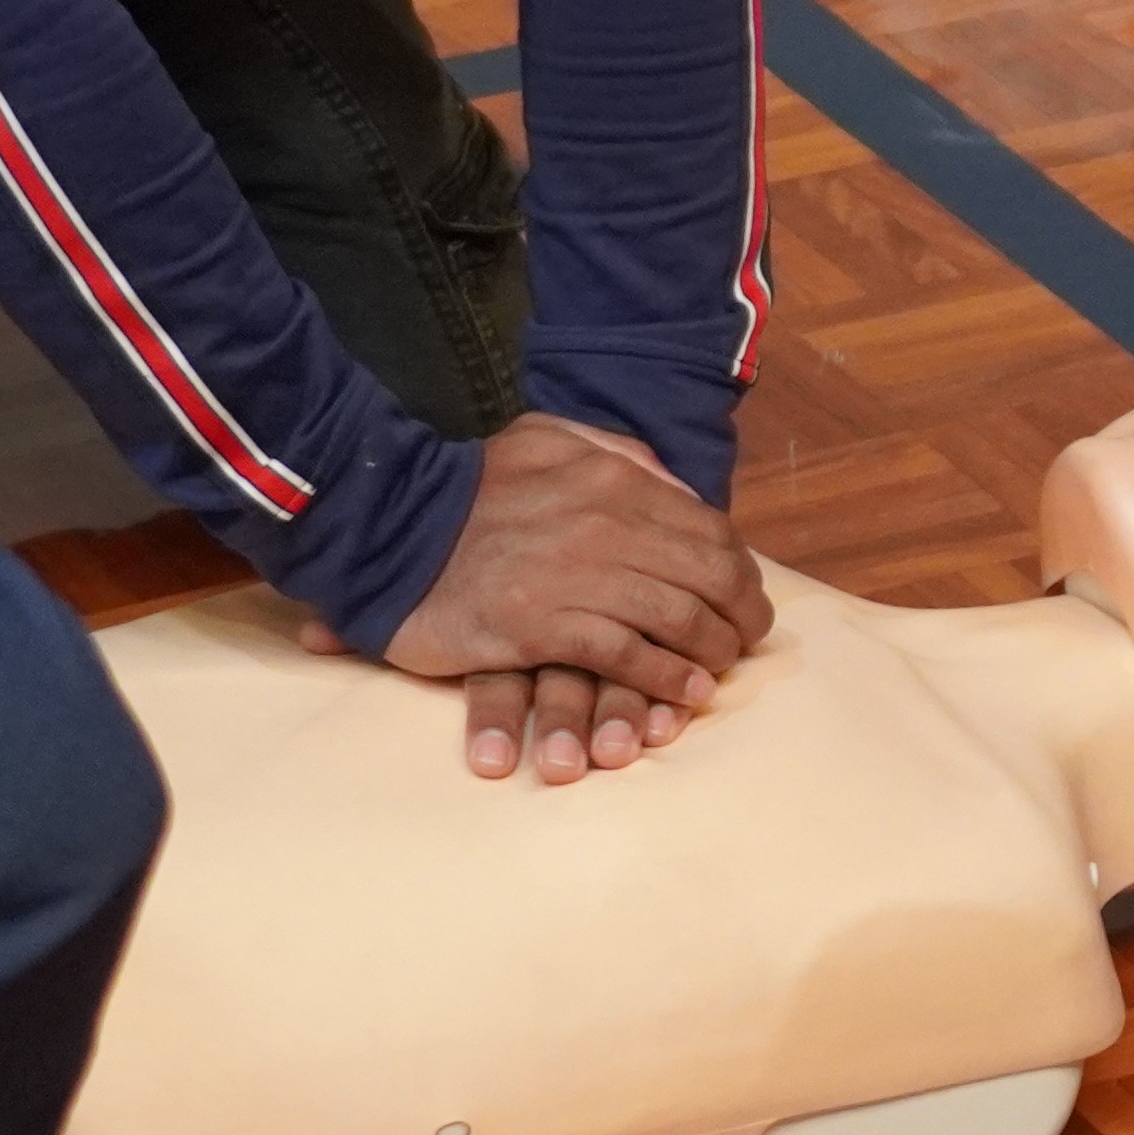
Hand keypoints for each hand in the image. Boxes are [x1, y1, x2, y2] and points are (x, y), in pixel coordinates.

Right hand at [334, 412, 771, 781]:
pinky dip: (667, 679)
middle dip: (740, 614)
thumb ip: (615, 455)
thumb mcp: (550, 439)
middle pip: (709, 575)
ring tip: (718, 673)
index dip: (739, 570)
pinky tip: (683, 695)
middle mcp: (606, 523)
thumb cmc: (469, 484)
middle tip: (746, 642)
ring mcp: (576, 576)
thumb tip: (672, 485)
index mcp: (613, 478)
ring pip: (679, 618)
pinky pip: (629, 656)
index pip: (709, 529)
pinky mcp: (543, 626)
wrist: (387, 523)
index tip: (744, 597)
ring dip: (712, 652)